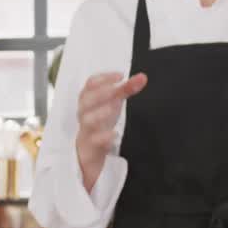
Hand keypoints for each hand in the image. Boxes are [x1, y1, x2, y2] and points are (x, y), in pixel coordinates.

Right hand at [75, 72, 147, 191]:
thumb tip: (142, 77)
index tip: (120, 75)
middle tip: (115, 90)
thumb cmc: (99, 122)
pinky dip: (103, 137)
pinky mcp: (90, 147)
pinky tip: (114, 134)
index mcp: (89, 100)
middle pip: (86, 101)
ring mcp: (86, 130)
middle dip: (100, 93)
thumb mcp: (112, 104)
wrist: (88, 152)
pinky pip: (93, 141)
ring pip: (87, 120)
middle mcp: (85, 113)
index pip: (90, 84)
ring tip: (113, 109)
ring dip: (99, 113)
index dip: (103, 78)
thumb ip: (126, 90)